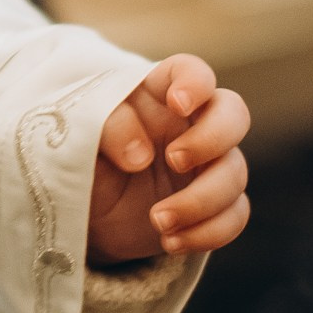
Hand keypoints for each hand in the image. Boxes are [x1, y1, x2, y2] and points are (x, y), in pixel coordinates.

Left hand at [89, 53, 249, 263]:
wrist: (82, 211)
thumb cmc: (78, 157)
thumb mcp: (77, 135)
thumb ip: (107, 127)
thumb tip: (141, 155)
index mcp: (157, 94)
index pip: (191, 71)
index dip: (195, 82)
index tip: (177, 103)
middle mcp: (190, 125)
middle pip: (234, 114)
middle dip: (212, 138)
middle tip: (174, 160)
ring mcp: (206, 165)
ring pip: (235, 172)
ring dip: (201, 200)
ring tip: (157, 220)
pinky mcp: (212, 205)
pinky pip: (235, 215)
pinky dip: (210, 231)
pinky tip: (170, 241)